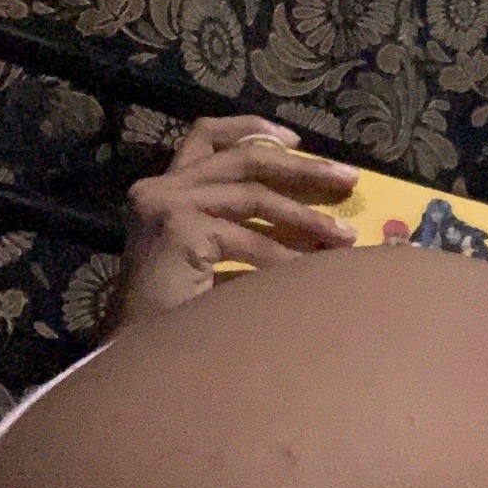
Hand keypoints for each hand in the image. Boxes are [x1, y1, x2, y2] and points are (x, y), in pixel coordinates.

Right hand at [113, 116, 358, 331]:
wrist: (138, 358)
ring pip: (252, 196)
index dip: (252, 129)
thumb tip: (320, 220)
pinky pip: (247, 238)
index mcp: (165, 188)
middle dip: (301, 167)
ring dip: (305, 217)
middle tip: (349, 179)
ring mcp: (165, 205)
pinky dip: (284, 256)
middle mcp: (159, 188)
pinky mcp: (177, 229)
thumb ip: (248, 224)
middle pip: (242, 158)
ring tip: (344, 237)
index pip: (206, 135)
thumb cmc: (180, 314)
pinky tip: (309, 272)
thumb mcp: (218, 252)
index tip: (297, 139)